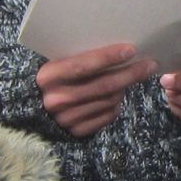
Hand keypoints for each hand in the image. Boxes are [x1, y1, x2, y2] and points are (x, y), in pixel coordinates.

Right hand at [37, 43, 158, 138]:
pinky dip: (116, 105)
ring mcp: (67, 118)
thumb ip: (76, 58)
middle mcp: (57, 99)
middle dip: (130, 74)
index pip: (83, 65)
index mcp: (48, 76)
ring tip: (132, 77)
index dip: (108, 57)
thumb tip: (116, 49)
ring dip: (124, 88)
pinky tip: (117, 95)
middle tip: (149, 65)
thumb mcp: (54, 64)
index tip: (131, 49)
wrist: (31, 109)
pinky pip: (107, 116)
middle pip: (103, 85)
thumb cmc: (50, 80)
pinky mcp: (77, 132)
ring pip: (109, 100)